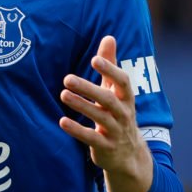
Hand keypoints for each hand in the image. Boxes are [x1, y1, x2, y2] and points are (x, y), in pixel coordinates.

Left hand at [58, 35, 153, 191]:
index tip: (95, 59)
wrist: (129, 155)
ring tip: (63, 94)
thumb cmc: (118, 114)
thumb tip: (109, 37)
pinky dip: (77, 130)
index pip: (122, 81)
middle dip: (88, 88)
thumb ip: (111, 65)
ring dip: (81, 105)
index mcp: (126, 97)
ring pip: (99, 117)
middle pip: (108, 99)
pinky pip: (91, 138)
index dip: (110, 69)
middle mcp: (123, 114)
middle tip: (67, 78)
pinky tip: (62, 121)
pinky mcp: (105, 147)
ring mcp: (115, 131)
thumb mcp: (116, 91)